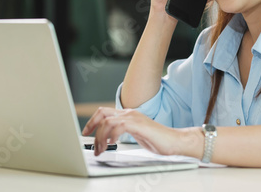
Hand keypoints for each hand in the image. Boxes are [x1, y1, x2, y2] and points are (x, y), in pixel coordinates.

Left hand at [82, 107, 202, 157]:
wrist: (174, 141)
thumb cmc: (157, 140)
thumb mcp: (135, 135)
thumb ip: (123, 132)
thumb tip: (109, 138)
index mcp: (128, 115)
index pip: (104, 112)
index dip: (92, 121)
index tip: (86, 132)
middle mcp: (129, 113)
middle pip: (102, 113)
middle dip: (92, 126)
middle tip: (88, 139)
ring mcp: (134, 118)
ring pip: (108, 121)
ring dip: (100, 137)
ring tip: (101, 149)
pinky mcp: (139, 125)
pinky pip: (119, 126)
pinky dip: (112, 135)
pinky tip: (112, 143)